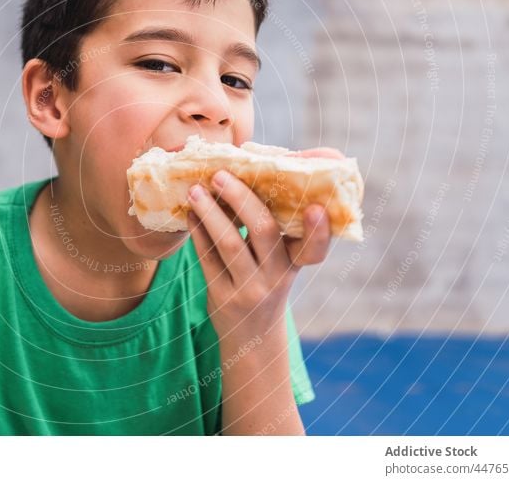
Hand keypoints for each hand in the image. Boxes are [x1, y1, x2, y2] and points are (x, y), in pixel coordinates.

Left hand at [186, 147, 343, 338]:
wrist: (252, 335)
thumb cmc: (267, 280)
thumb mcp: (282, 261)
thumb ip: (278, 226)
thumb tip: (264, 173)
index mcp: (296, 262)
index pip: (315, 248)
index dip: (318, 230)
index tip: (315, 207)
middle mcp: (277, 276)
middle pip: (262, 231)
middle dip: (240, 198)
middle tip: (219, 175)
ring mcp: (250, 289)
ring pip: (230, 244)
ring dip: (210, 212)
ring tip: (195, 190)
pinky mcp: (223, 297)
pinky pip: (208, 259)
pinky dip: (198, 232)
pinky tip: (190, 214)